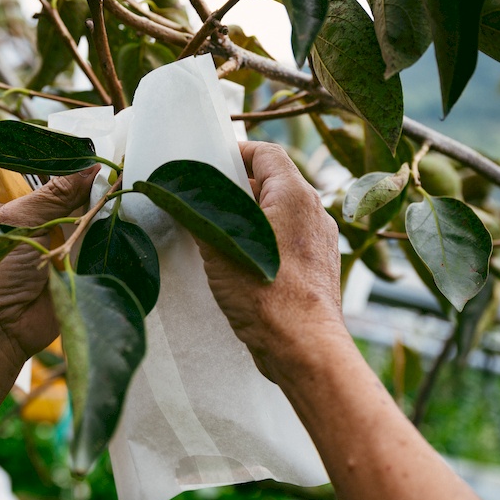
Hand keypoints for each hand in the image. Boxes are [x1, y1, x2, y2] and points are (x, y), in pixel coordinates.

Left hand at [0, 167, 98, 364]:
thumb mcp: (20, 221)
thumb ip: (56, 192)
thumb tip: (89, 165)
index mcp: (1, 198)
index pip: (32, 165)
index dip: (57, 156)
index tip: (86, 146)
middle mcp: (25, 215)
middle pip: (60, 186)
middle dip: (82, 178)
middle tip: (108, 162)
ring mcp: (49, 237)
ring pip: (78, 210)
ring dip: (94, 202)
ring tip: (116, 183)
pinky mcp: (70, 259)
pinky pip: (90, 237)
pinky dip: (103, 226)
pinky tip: (117, 208)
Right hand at [198, 142, 343, 378]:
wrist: (304, 347)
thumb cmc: (266, 296)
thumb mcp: (219, 250)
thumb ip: (199, 217)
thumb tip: (179, 199)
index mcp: (295, 196)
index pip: (266, 154)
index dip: (237, 152)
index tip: (210, 162)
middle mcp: (314, 212)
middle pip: (274, 183)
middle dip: (238, 188)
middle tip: (205, 199)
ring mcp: (320, 241)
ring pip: (281, 213)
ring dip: (250, 216)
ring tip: (218, 232)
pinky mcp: (318, 267)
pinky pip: (288, 239)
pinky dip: (264, 239)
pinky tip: (240, 261)